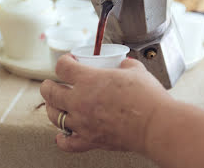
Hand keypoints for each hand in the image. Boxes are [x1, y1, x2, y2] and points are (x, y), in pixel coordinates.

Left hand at [40, 54, 171, 152]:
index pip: (62, 67)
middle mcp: (80, 101)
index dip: (63, 61)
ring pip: (54, 116)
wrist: (155, 125)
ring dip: (51, 108)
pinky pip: (67, 142)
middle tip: (51, 83)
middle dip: (48, 86)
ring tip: (54, 105)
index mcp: (89, 80)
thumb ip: (126, 65)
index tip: (68, 61)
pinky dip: (62, 139)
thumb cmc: (147, 98)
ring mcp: (82, 122)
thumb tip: (124, 64)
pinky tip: (61, 135)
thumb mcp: (136, 71)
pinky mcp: (90, 140)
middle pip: (50, 92)